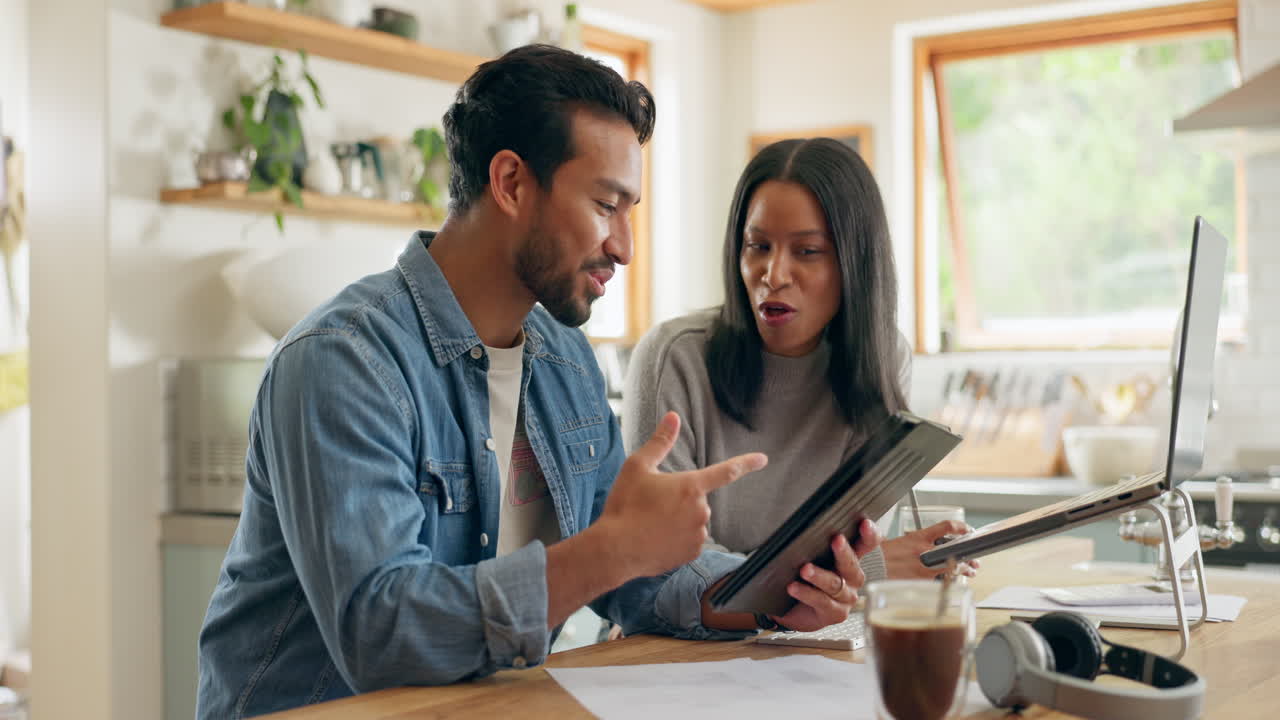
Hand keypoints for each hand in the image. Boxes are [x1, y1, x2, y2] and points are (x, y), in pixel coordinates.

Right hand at [596, 411, 766, 579]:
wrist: (614, 550)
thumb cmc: (624, 505)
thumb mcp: (637, 466)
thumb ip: (660, 441)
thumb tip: (673, 416)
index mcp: (691, 486)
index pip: (726, 471)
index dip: (747, 463)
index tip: (763, 459)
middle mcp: (701, 510)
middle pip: (697, 499)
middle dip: (679, 500)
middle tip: (651, 506)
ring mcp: (698, 534)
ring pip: (693, 521)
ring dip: (677, 520)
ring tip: (650, 524)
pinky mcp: (692, 554)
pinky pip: (689, 540)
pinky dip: (675, 539)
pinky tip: (655, 539)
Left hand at [767, 518, 881, 632]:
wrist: (792, 609)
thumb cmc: (803, 576)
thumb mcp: (810, 556)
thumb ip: (812, 543)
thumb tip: (800, 526)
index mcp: (850, 558)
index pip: (867, 544)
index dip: (870, 534)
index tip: (865, 524)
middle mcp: (852, 578)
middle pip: (852, 564)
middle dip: (844, 552)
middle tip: (836, 540)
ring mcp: (846, 597)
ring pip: (835, 584)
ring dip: (819, 575)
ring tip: (805, 569)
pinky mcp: (836, 613)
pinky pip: (822, 601)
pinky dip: (806, 593)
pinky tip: (793, 587)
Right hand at [882, 520, 980, 579]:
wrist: (869, 568)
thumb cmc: (879, 555)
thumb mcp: (895, 540)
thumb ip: (911, 541)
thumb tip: (921, 541)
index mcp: (918, 537)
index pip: (947, 527)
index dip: (961, 527)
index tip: (968, 530)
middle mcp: (924, 551)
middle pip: (956, 550)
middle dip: (968, 556)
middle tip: (973, 560)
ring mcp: (925, 567)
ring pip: (953, 568)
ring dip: (963, 570)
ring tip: (969, 572)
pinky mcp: (922, 582)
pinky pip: (941, 582)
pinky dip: (948, 583)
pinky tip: (952, 583)